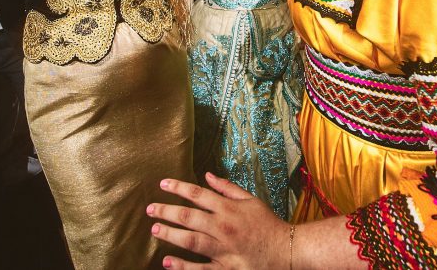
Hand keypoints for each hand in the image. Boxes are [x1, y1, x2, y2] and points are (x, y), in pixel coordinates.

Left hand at [148, 172, 287, 268]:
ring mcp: (224, 250)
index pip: (198, 194)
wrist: (287, 251)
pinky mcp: (226, 269)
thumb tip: (207, 175)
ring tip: (155, 230)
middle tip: (150, 210)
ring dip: (171, 234)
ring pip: (191, 241)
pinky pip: (201, 269)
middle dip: (167, 211)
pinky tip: (168, 261)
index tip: (162, 184)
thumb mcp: (251, 200)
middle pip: (189, 217)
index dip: (178, 187)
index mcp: (229, 209)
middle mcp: (224, 227)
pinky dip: (184, 266)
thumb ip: (227, 188)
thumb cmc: (268, 224)